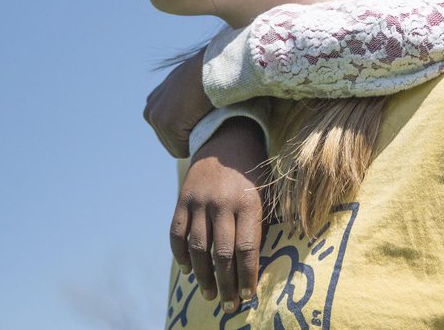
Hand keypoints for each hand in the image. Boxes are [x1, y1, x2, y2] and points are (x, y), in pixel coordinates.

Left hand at [145, 49, 212, 157]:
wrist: (210, 68)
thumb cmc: (206, 76)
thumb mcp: (186, 86)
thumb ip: (181, 99)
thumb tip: (189, 109)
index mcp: (152, 103)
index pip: (166, 132)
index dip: (187, 132)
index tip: (201, 120)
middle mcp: (150, 111)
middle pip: (169, 142)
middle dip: (187, 138)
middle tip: (205, 124)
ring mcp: (157, 119)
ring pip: (176, 147)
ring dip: (192, 140)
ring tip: (206, 123)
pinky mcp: (168, 125)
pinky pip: (183, 149)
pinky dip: (196, 142)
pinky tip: (206, 125)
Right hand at [171, 117, 268, 311]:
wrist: (229, 137)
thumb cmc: (255, 171)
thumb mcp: (266, 192)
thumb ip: (263, 223)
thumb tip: (261, 262)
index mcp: (249, 202)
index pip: (246, 248)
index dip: (246, 275)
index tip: (248, 296)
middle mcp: (223, 203)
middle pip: (222, 254)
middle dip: (226, 284)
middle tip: (229, 305)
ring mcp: (199, 201)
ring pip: (198, 248)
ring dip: (203, 276)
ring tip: (210, 294)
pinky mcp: (182, 198)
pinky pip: (177, 233)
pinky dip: (181, 254)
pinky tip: (188, 270)